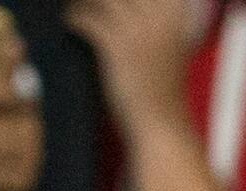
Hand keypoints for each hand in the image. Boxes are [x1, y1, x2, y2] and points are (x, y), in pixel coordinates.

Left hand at [65, 0, 192, 127]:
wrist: (162, 124)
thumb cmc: (163, 89)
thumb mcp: (168, 45)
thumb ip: (154, 21)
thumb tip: (125, 9)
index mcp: (174, 12)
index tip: (110, 5)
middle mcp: (158, 15)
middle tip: (89, 4)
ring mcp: (137, 29)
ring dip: (84, 1)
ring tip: (75, 8)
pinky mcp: (116, 46)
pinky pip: (87, 18)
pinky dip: (75, 18)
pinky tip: (70, 24)